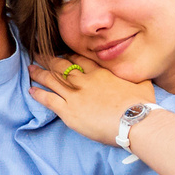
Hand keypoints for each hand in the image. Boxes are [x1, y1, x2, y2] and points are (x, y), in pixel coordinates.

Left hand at [28, 53, 159, 146]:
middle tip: (39, 54)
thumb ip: (137, 76)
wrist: (134, 120)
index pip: (80, 60)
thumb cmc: (142, 104)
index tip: (62, 54)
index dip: (68, 56)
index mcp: (101, 73)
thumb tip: (143, 73)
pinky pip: (49, 100)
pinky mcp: (69, 111)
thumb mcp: (142, 83)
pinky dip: (39, 94)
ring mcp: (75, 95)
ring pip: (52, 79)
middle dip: (49, 59)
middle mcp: (85, 80)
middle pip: (62, 66)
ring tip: (30, 68)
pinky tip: (31, 90)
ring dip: (39, 73)